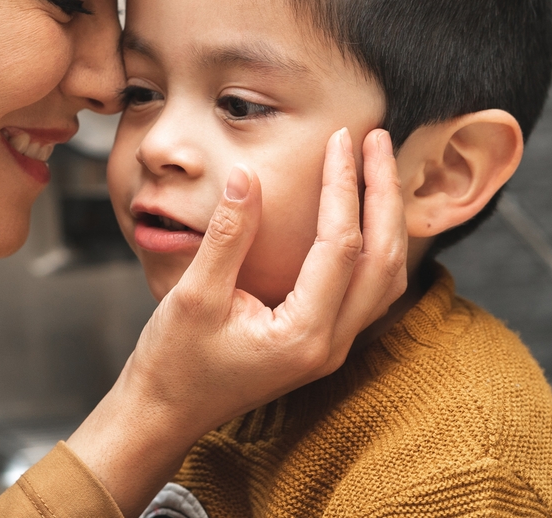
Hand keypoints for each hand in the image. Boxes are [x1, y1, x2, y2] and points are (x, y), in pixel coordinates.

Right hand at [66, 127, 406, 514]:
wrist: (164, 412)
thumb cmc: (174, 361)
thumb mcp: (194, 295)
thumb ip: (228, 235)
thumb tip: (248, 174)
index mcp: (304, 335)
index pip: (342, 245)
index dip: (343, 185)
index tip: (340, 139)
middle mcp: (330, 345)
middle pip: (383, 259)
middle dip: (383, 194)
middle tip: (376, 139)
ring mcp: (331, 347)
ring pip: (384, 276)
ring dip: (387, 219)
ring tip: (377, 168)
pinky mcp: (321, 342)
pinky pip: (368, 289)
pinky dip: (375, 245)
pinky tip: (362, 213)